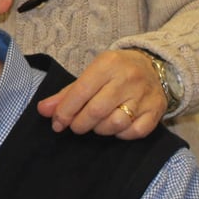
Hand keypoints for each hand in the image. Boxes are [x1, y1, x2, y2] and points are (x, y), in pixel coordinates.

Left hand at [35, 49, 164, 138]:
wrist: (154, 66)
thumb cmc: (116, 71)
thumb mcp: (92, 74)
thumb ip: (67, 93)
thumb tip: (43, 110)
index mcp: (108, 64)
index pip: (80, 92)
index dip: (65, 112)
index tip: (57, 123)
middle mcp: (128, 78)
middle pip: (96, 111)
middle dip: (80, 124)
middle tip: (76, 126)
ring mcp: (144, 95)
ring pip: (115, 124)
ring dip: (99, 130)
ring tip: (96, 124)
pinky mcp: (155, 110)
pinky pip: (134, 132)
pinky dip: (121, 135)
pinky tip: (116, 127)